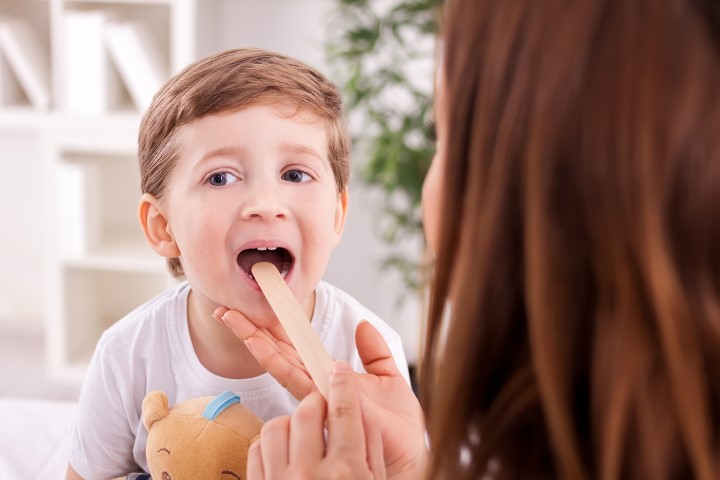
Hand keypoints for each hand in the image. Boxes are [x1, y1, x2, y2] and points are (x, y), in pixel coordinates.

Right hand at [215, 308, 427, 478]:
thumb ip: (373, 352)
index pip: (296, 349)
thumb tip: (363, 325)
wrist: (408, 452)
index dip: (275, 329)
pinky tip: (257, 343)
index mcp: (329, 377)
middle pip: (278, 353)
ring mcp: (316, 395)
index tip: (257, 308)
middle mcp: (316, 386)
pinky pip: (293, 376)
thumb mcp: (388, 377)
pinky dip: (273, 358)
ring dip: (254, 339)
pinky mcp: (322, 403)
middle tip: (227, 311)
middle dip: (252, 331)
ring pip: (278, 361)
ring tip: (232, 320)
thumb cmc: (399, 425)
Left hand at [247, 362, 384, 478]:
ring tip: (303, 432)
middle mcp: (311, 475)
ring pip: (277, 426)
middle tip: (323, 404)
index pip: (344, 412)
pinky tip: (284, 451)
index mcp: (346, 473)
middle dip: (316, 401)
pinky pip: (257, 449)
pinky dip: (269, 442)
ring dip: (292, 422)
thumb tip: (362, 416)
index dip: (341, 385)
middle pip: (307, 412)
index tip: (338, 372)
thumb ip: (371, 453)